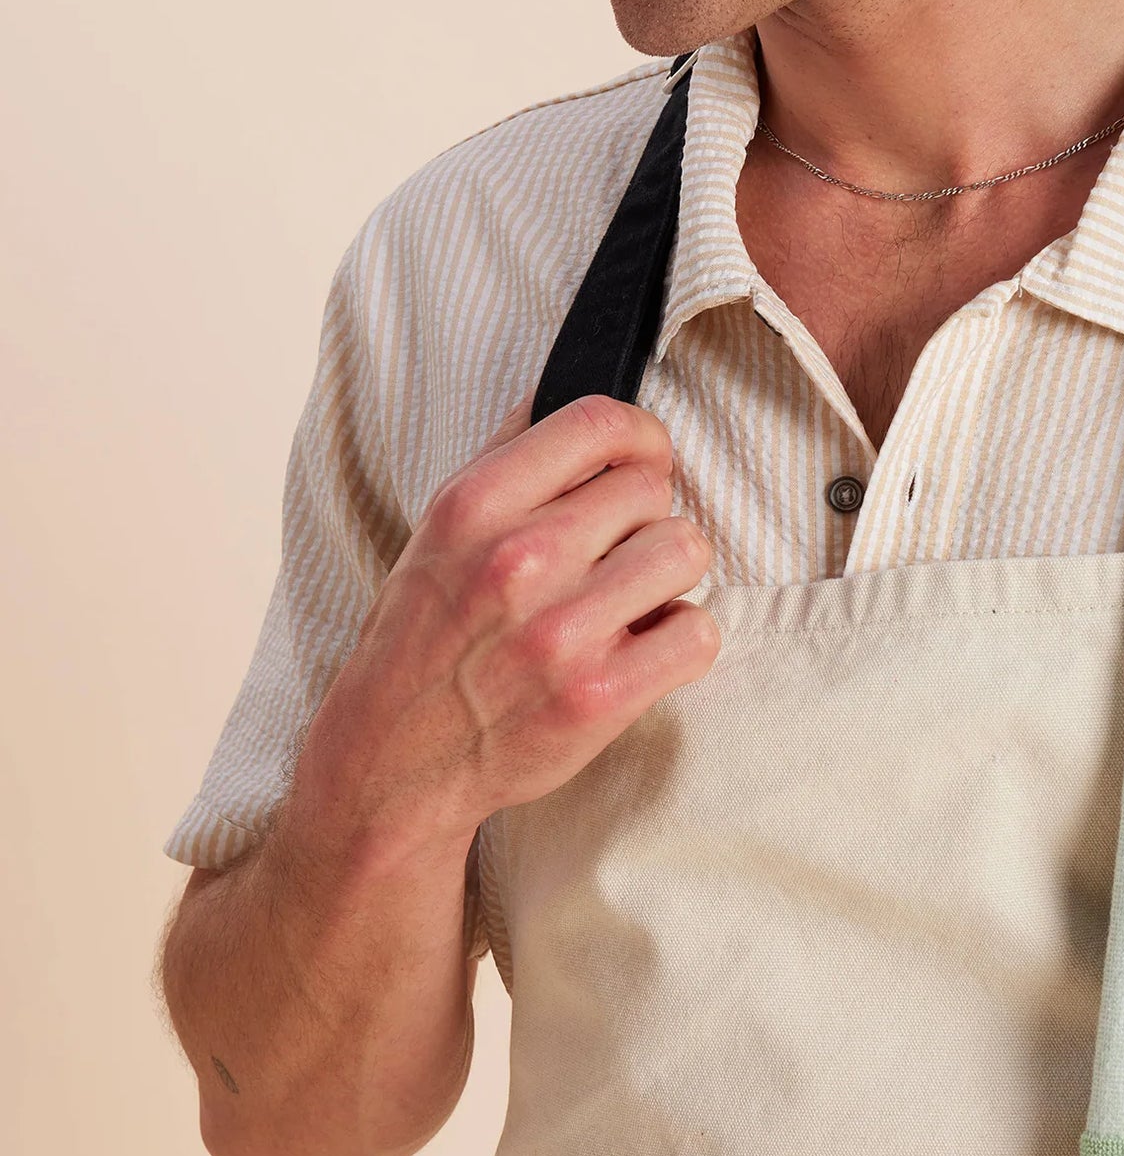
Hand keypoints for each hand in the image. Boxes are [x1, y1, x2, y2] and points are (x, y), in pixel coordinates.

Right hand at [289, 392, 719, 859]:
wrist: (393, 763)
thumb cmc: (422, 641)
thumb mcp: (438, 531)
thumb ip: (504, 458)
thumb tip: (562, 391)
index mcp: (474, 506)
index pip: (599, 422)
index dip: (639, 438)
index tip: (640, 461)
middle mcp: (519, 561)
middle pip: (654, 488)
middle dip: (643, 518)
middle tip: (613, 557)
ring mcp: (563, 633)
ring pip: (685, 550)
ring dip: (667, 577)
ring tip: (627, 602)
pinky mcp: (601, 698)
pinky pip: (697, 632)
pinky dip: (680, 641)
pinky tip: (642, 649)